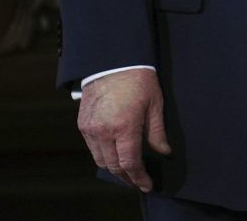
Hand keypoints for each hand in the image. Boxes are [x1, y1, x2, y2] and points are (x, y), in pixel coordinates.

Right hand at [77, 68, 172, 191]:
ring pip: (100, 160)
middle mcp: (104, 131)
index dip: (139, 177)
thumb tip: (164, 152)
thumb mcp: (155, 104)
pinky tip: (114, 154)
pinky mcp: (82, 124)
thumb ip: (157, 132)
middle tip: (138, 181)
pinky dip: (103, 155)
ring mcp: (90, 128)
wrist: (112, 61)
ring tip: (128, 171)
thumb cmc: (138, 80)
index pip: (130, 162)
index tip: (147, 185)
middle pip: (113, 165)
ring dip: (114, 168)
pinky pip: (92, 148)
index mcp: (124, 126)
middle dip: (127, 177)